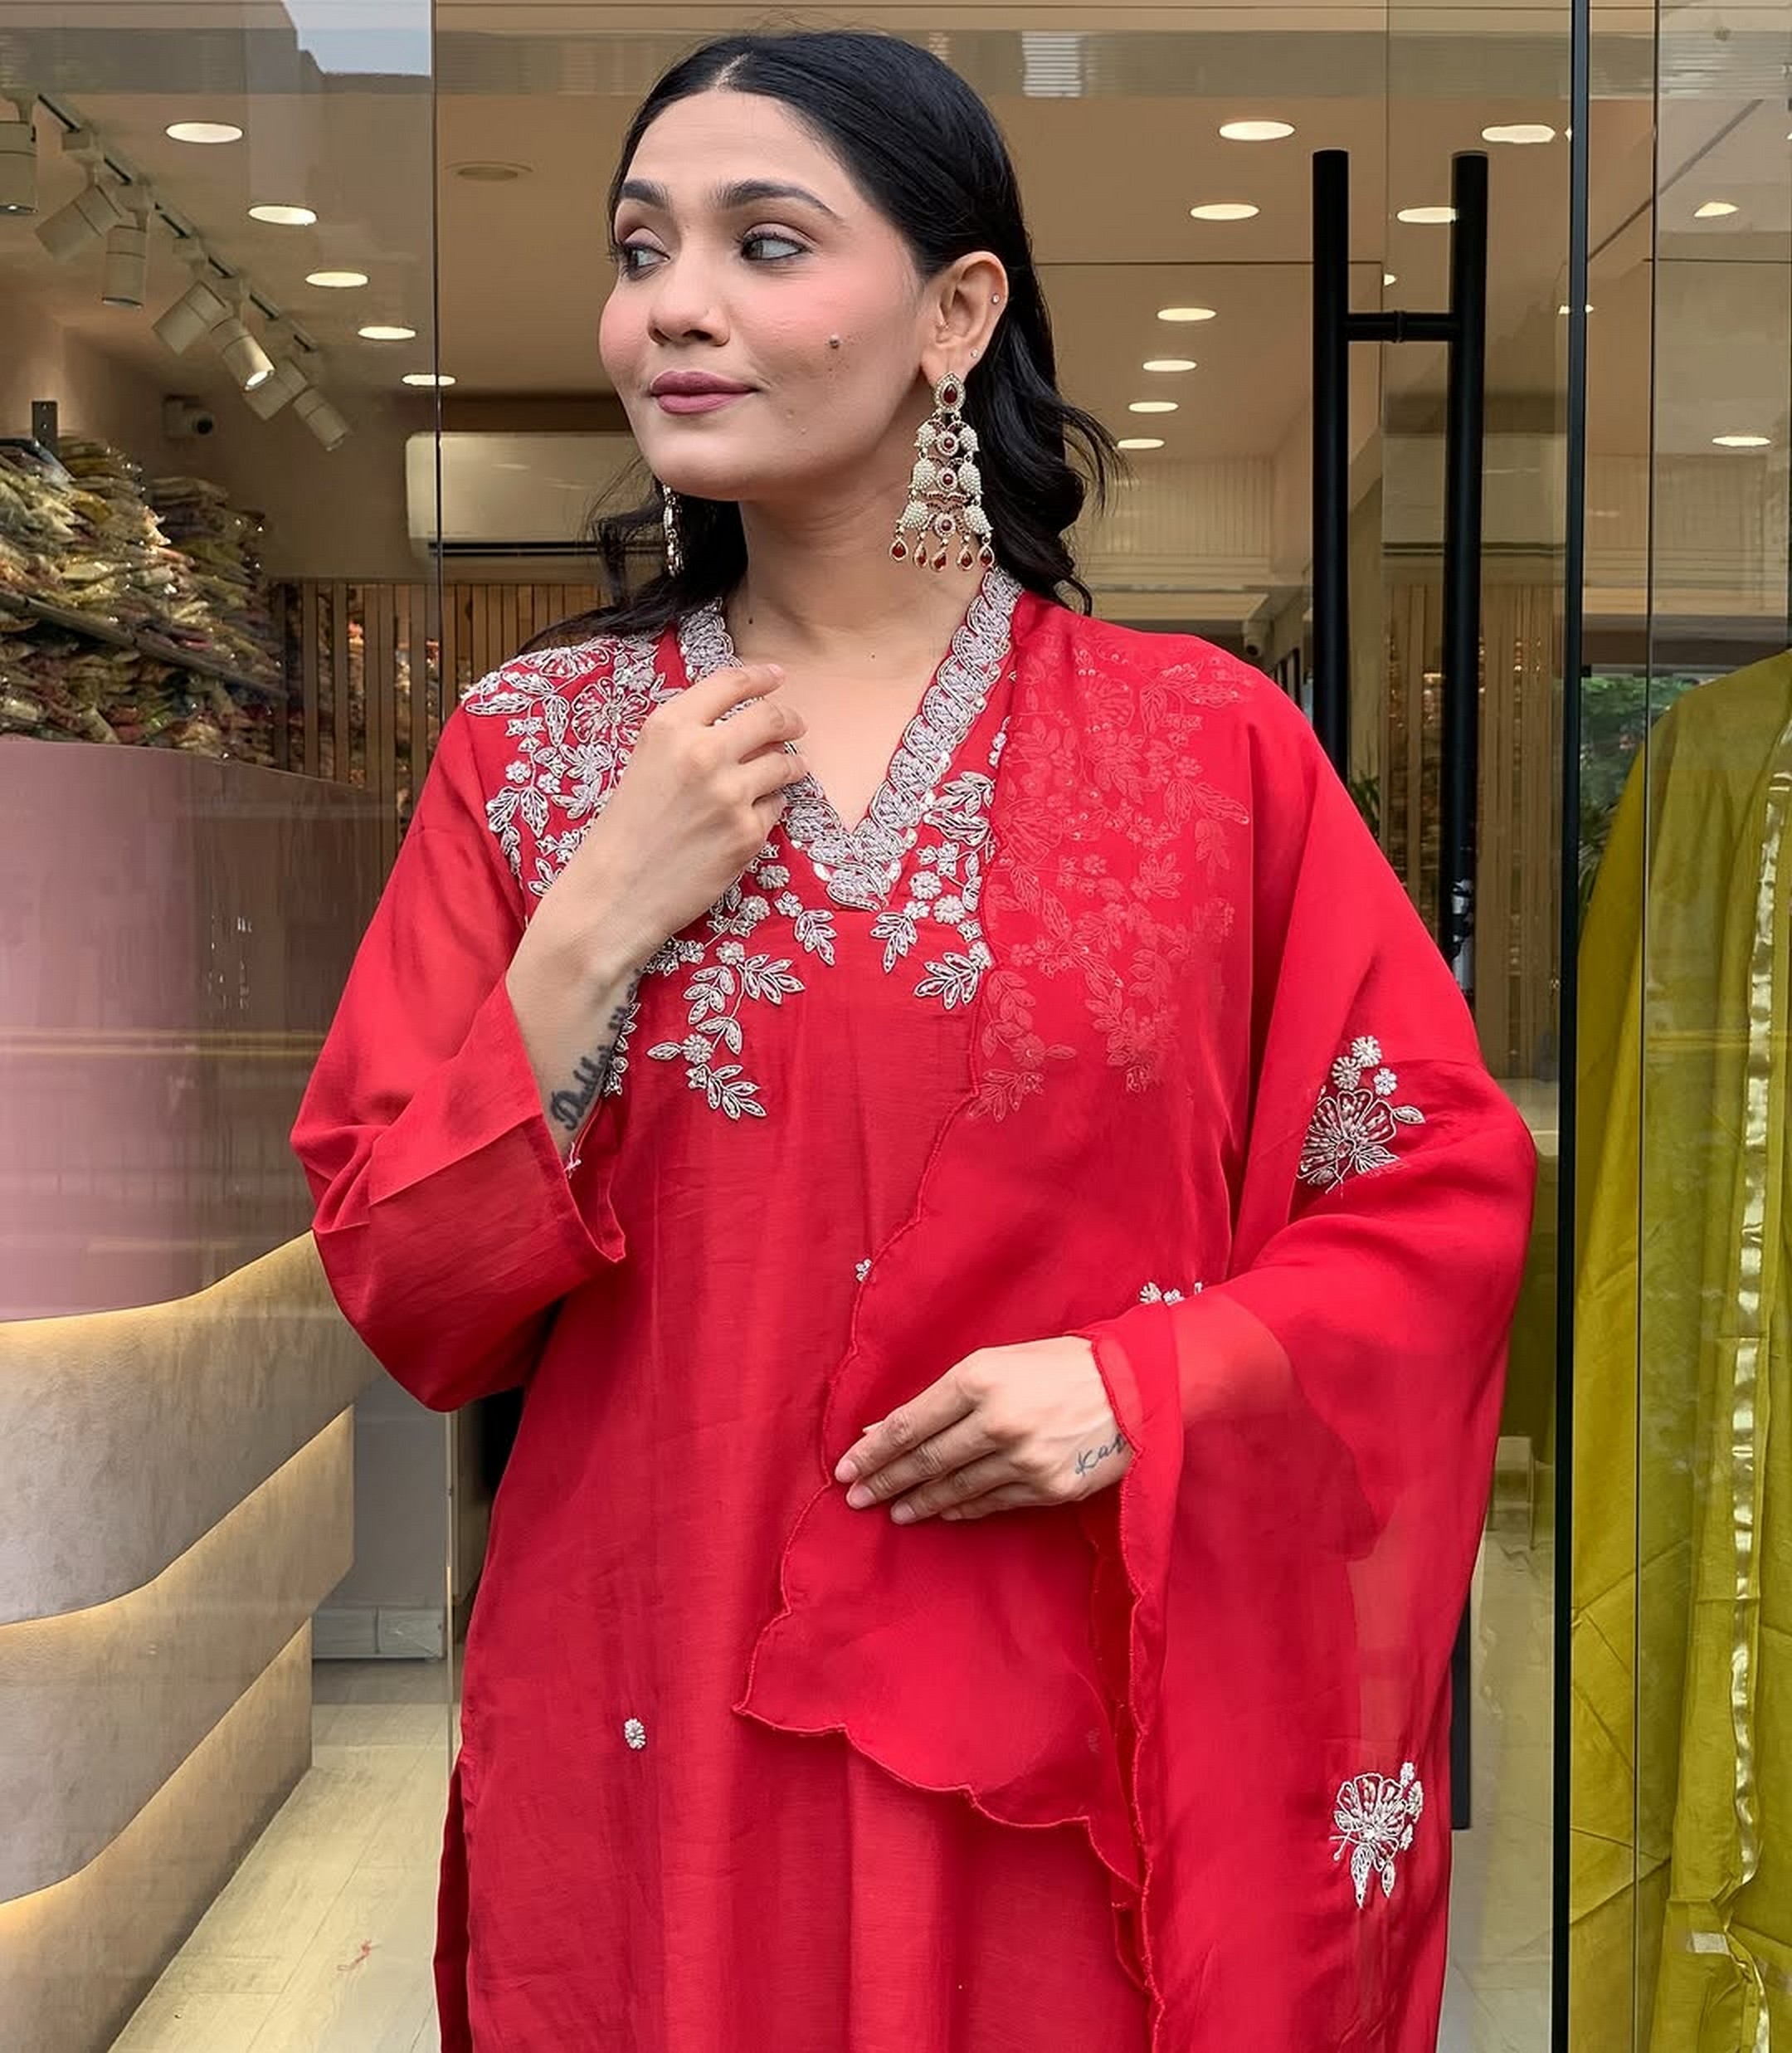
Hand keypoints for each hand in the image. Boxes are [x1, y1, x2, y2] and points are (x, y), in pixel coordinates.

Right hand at [535, 660, 809, 972]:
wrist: (614, 894)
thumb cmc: (624, 831)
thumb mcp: (644, 762)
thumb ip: (685, 736)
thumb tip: (740, 720)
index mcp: (669, 727)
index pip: (730, 684)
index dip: (761, 677)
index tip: (778, 677)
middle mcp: (703, 753)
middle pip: (770, 717)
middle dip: (789, 719)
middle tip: (795, 725)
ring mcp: (730, 794)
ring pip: (784, 763)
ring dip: (791, 764)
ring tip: (787, 770)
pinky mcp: (748, 833)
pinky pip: (776, 807)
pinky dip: (770, 808)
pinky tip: (750, 817)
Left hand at [833, 1337, 1131, 1524]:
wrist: (1132, 1385)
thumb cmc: (1057, 1365)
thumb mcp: (995, 1363)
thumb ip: (941, 1396)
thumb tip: (885, 1428)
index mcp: (979, 1378)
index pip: (909, 1424)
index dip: (872, 1451)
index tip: (845, 1468)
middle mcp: (997, 1420)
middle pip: (925, 1461)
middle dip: (885, 1482)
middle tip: (856, 1499)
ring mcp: (1023, 1459)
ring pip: (955, 1488)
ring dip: (919, 1502)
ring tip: (894, 1510)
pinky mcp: (1048, 1487)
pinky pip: (991, 1503)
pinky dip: (961, 1508)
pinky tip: (942, 1512)